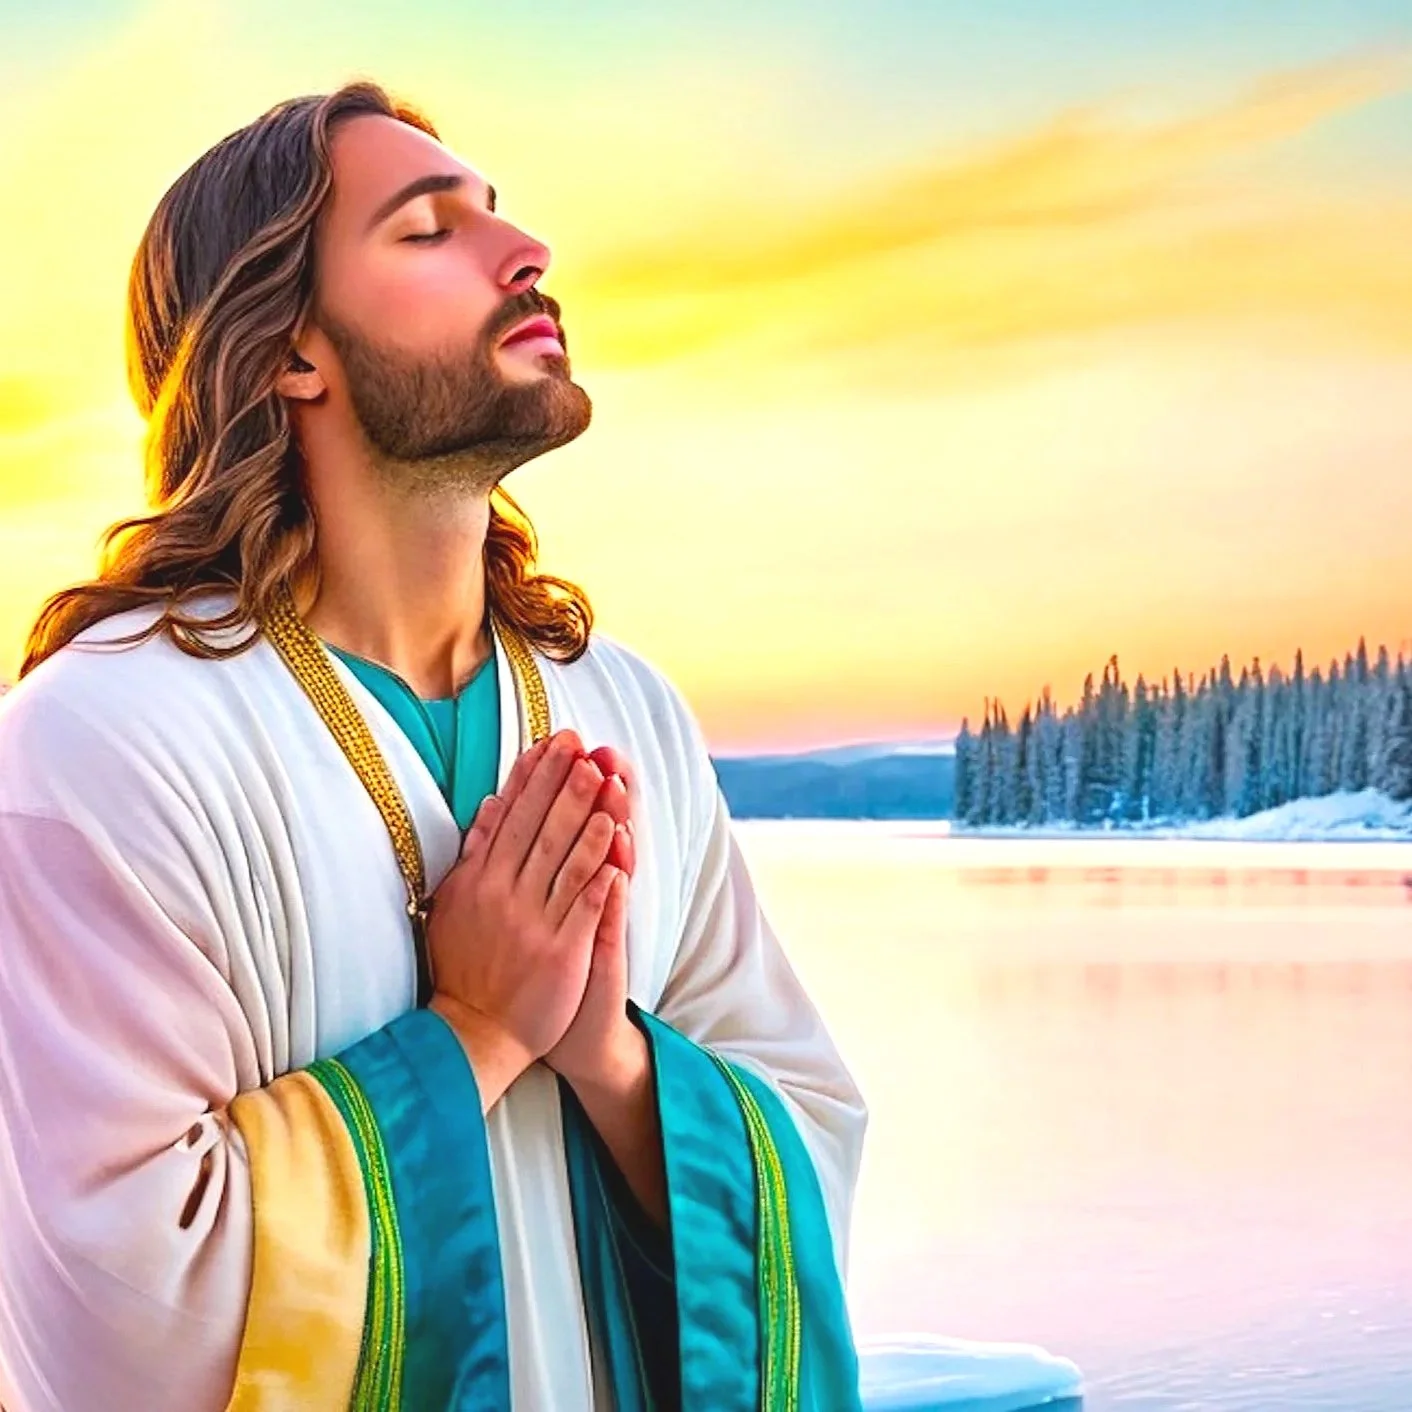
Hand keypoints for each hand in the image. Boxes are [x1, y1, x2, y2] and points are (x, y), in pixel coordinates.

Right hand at [425, 730, 621, 1103]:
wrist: (474, 1031)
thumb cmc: (465, 965)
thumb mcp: (456, 903)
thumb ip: (476, 853)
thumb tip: (492, 805)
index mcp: (480, 880)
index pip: (512, 817)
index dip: (534, 777)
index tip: (552, 742)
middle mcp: (504, 896)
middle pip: (539, 829)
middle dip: (563, 784)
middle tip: (584, 746)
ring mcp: (533, 924)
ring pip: (565, 861)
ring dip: (586, 819)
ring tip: (606, 784)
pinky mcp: (560, 953)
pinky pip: (583, 907)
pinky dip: (600, 876)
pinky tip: (617, 849)